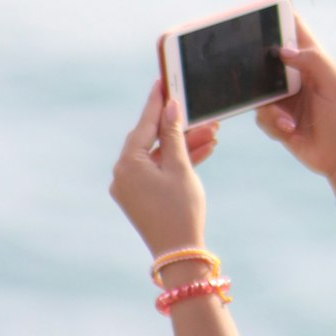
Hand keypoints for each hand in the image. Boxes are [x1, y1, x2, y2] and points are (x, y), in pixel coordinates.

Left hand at [110, 81, 217, 254]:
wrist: (180, 255)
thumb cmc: (182, 210)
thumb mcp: (181, 167)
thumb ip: (175, 135)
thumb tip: (171, 108)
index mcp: (127, 163)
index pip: (144, 124)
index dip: (157, 101)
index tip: (163, 80)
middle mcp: (122, 173)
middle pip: (152, 139)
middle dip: (179, 127)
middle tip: (200, 112)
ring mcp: (129, 187)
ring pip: (158, 156)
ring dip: (183, 145)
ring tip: (213, 134)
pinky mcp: (139, 197)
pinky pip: (158, 171)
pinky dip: (176, 163)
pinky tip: (203, 152)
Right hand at [255, 16, 335, 189]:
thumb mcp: (335, 85)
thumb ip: (313, 61)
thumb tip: (283, 49)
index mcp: (312, 59)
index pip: (292, 29)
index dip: (277, 16)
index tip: (259, 10)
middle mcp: (294, 74)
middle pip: (265, 56)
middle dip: (256, 65)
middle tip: (252, 72)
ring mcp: (284, 96)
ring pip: (258, 90)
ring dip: (271, 108)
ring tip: (289, 122)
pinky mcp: (276, 118)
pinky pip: (260, 115)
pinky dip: (273, 124)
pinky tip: (290, 131)